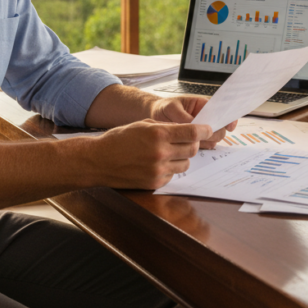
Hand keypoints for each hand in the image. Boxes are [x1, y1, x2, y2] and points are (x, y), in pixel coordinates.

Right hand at [84, 119, 212, 189]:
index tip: (208, 129)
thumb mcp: (143, 124)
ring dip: (181, 157)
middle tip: (186, 140)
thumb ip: (166, 127)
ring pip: (185, 164)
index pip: (192, 132)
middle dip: (192, 143)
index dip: (204, 130)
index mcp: (158, 133)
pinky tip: (156, 164)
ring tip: (167, 153)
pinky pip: (173, 175)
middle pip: (192, 149)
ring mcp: (158, 169)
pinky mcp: (155, 183)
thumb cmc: (119, 139)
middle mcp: (161, 152)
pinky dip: (170, 169)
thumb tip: (186, 130)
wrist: (99, 160)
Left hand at [149, 95, 236, 148]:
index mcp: (202, 105)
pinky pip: (205, 145)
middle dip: (215, 134)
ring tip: (192, 141)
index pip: (221, 110)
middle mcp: (205, 117)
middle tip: (202, 137)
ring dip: (207, 142)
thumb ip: (183, 116)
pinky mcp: (196, 140)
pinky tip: (191, 145)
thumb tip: (193, 125)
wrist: (154, 117)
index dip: (228, 118)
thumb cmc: (163, 108)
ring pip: (213, 139)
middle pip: (220, 128)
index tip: (230, 126)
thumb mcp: (171, 108)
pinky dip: (202, 148)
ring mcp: (201, 129)